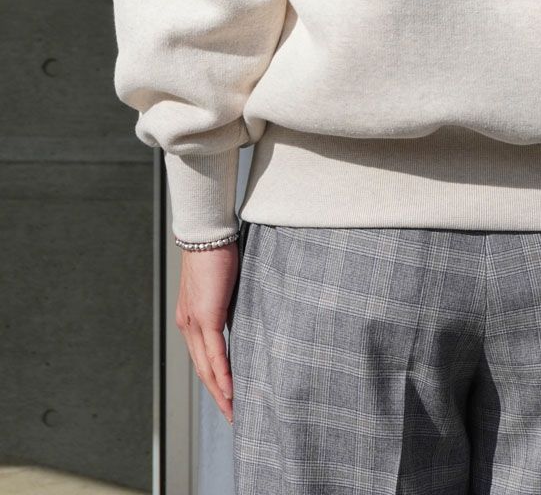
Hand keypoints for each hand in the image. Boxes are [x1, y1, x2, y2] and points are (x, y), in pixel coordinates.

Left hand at [174, 241, 239, 422]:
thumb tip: (244, 317)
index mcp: (190, 319)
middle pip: (202, 371)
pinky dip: (223, 374)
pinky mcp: (205, 315)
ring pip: (206, 367)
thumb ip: (228, 305)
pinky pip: (214, 353)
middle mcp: (188, 325)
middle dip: (217, 396)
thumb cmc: (217, 252)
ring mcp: (194, 322)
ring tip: (233, 411)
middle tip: (232, 416)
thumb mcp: (223, 286)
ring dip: (220, 392)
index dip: (214, 382)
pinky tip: (231, 390)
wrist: (207, 232)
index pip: (202, 359)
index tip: (228, 399)